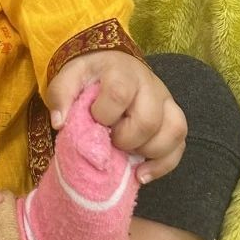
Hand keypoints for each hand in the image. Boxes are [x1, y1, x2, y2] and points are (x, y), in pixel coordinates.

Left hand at [46, 49, 186, 183]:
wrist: (109, 66)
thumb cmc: (89, 77)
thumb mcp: (69, 78)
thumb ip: (61, 96)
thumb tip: (60, 123)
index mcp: (122, 71)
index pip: (120, 94)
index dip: (105, 113)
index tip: (94, 119)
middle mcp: (150, 84)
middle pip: (148, 119)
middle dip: (126, 139)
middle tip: (110, 139)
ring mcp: (166, 101)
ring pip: (173, 131)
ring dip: (148, 151)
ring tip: (127, 154)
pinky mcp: (173, 118)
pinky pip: (180, 145)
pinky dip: (163, 165)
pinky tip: (141, 174)